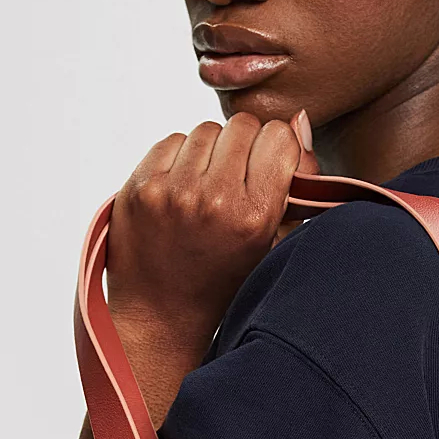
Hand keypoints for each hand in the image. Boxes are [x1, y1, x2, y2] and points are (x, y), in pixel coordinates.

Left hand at [105, 109, 316, 425]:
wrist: (162, 318)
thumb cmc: (224, 283)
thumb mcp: (273, 242)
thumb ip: (295, 182)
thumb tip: (298, 120)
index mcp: (256, 216)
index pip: (279, 137)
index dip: (276, 150)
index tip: (267, 170)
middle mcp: (214, 199)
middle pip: (242, 126)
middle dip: (243, 148)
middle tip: (235, 181)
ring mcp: (173, 191)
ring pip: (205, 131)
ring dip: (210, 153)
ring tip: (205, 190)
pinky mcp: (140, 187)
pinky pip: (171, 142)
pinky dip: (179, 159)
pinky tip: (180, 192)